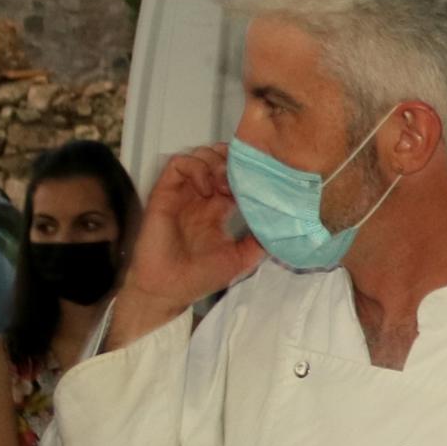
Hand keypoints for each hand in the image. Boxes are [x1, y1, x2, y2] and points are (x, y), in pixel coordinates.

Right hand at [126, 144, 264, 307]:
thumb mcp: (241, 259)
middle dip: (231, 160)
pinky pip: (178, 164)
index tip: (258, 184)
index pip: (233, 176)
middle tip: (239, 180)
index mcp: (217, 210)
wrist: (168, 290)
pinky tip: (206, 188)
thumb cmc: (198, 278)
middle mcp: (200, 198)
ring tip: (223, 185)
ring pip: (199, 155)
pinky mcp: (164, 193)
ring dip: (215, 162)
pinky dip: (195, 168)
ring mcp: (182, 194)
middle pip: (217, 159)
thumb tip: (282, 227)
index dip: (245, 173)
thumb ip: (260, 241)